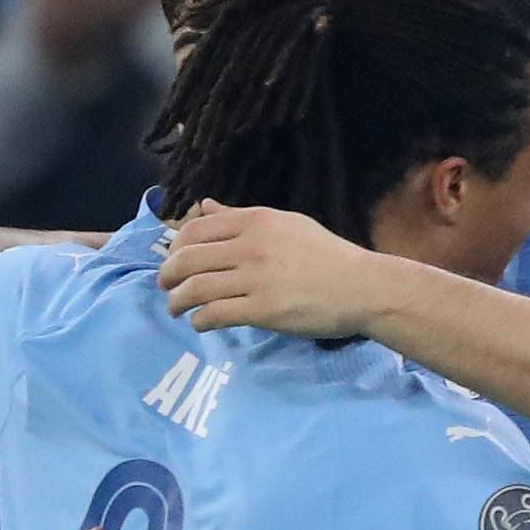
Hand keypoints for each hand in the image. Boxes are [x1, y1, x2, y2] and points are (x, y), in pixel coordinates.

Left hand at [159, 201, 374, 335]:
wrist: (363, 288)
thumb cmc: (328, 256)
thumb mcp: (286, 225)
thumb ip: (242, 217)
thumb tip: (204, 206)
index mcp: (256, 221)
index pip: (195, 230)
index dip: (175, 249)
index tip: (174, 262)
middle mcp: (251, 246)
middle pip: (188, 259)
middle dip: (168, 277)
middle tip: (166, 288)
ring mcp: (256, 279)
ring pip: (195, 288)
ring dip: (177, 301)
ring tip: (177, 309)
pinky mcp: (263, 310)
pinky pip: (214, 314)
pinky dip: (199, 320)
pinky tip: (201, 323)